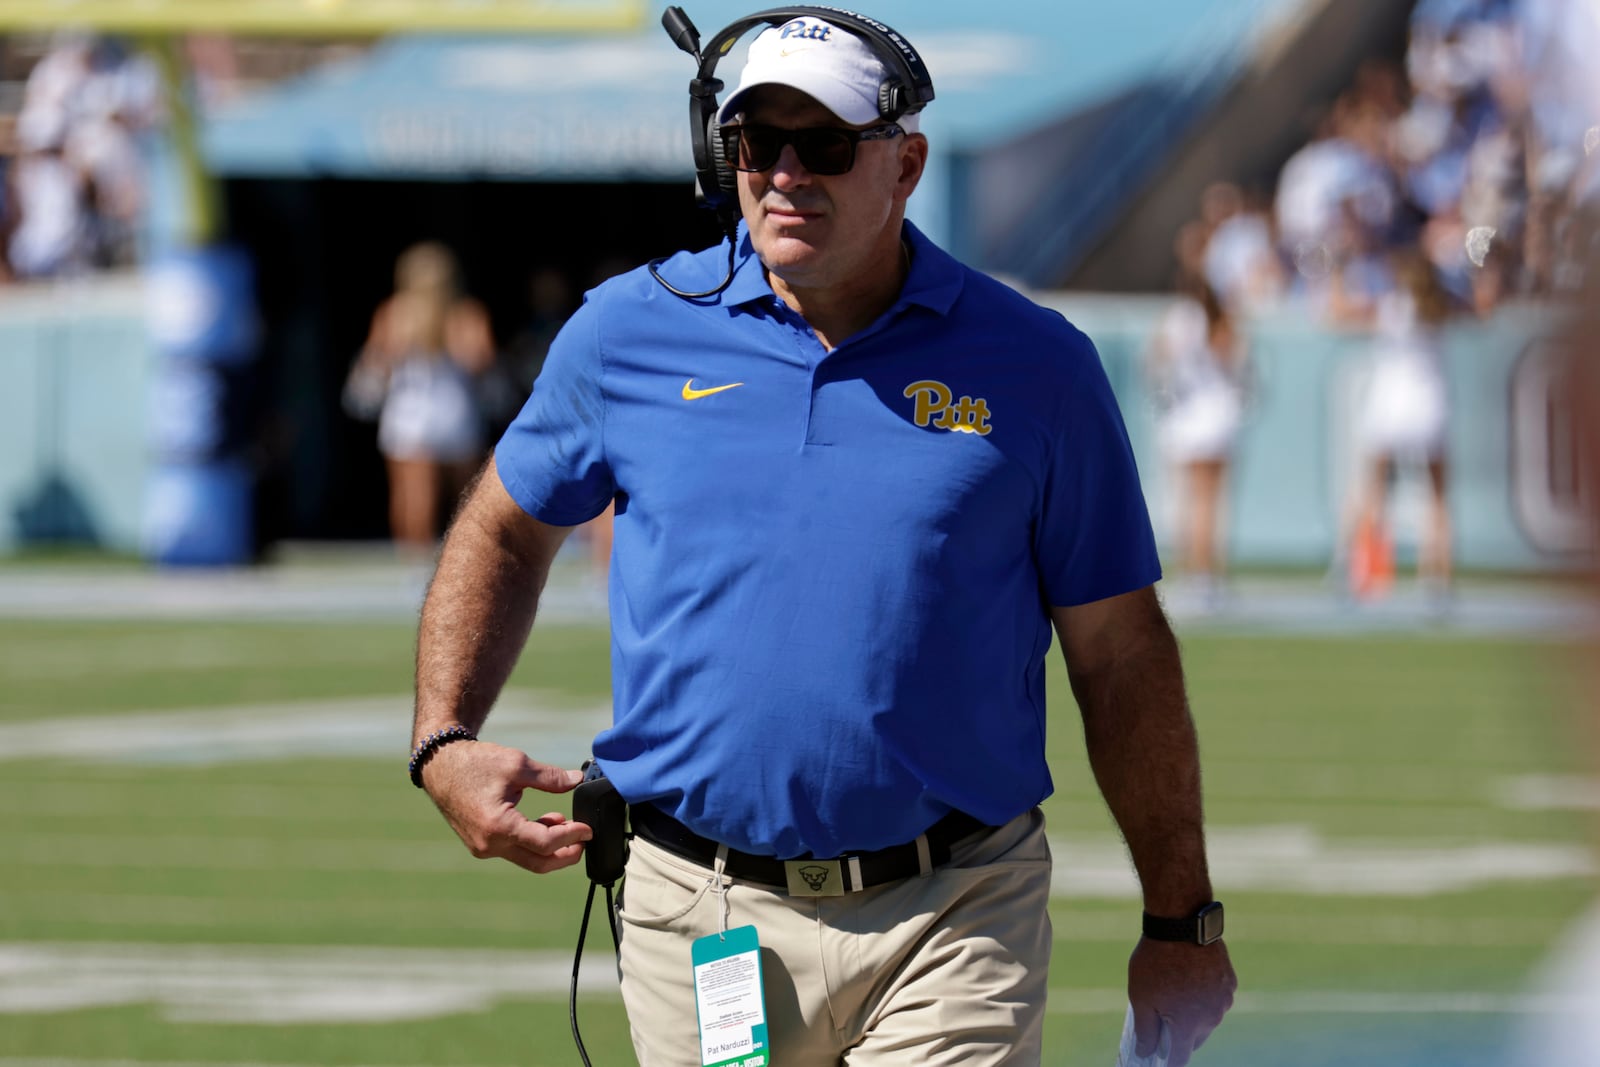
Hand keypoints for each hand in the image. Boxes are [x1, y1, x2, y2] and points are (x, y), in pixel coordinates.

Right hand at [420, 739, 589, 873]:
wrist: (440, 766)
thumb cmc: (475, 763)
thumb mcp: (517, 764)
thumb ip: (550, 777)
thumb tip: (577, 780)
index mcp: (498, 826)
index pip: (545, 843)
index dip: (572, 837)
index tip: (588, 828)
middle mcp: (489, 844)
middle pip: (538, 863)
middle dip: (565, 855)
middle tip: (584, 840)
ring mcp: (483, 847)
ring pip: (526, 858)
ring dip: (550, 847)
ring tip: (567, 824)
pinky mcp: (481, 844)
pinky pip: (513, 850)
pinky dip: (532, 841)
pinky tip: (547, 822)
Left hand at [1128, 937, 1235, 1066]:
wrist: (1182, 923)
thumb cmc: (1156, 961)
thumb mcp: (1140, 997)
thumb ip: (1145, 1030)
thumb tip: (1145, 1053)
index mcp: (1188, 1025)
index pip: (1180, 1058)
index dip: (1168, 1062)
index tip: (1158, 1059)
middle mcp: (1212, 1017)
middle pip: (1195, 1038)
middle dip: (1179, 1034)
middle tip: (1161, 1017)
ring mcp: (1224, 999)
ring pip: (1207, 1018)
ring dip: (1194, 1013)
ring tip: (1174, 991)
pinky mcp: (1230, 981)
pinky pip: (1216, 998)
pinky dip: (1204, 995)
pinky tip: (1190, 978)